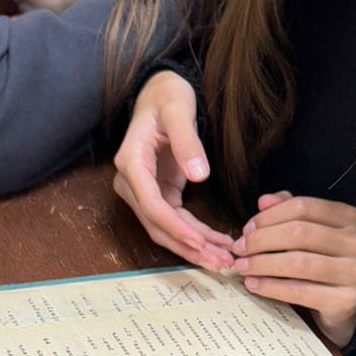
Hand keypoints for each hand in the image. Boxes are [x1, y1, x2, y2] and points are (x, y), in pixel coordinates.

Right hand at [112, 72, 235, 270]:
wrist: (160, 92)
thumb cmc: (167, 96)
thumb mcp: (179, 111)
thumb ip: (188, 142)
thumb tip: (199, 175)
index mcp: (131, 162)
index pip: (151, 204)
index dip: (175, 227)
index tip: (200, 242)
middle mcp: (132, 181)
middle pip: (157, 225)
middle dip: (188, 247)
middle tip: (220, 263)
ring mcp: (144, 189)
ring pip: (165, 229)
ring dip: (194, 247)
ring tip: (224, 262)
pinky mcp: (159, 192)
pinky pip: (176, 220)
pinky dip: (196, 234)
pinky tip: (218, 244)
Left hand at [233, 194, 355, 346]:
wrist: (341, 307)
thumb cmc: (321, 265)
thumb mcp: (308, 233)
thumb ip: (289, 212)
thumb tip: (264, 201)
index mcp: (352, 219)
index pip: (304, 207)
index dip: (270, 216)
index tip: (246, 229)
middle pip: (300, 232)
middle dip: (262, 240)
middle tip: (239, 249)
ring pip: (299, 262)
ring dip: (263, 264)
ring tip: (243, 267)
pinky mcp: (347, 301)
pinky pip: (300, 291)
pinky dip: (271, 287)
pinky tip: (254, 285)